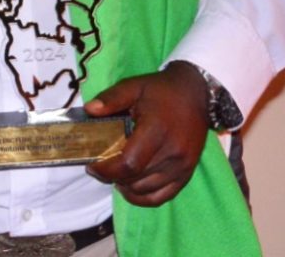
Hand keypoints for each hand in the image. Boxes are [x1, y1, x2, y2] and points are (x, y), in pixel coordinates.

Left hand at [84, 63, 210, 206]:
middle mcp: (173, 152)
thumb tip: (89, 110)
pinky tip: (130, 187)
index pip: (129, 163)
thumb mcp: (133, 86)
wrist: (195, 93)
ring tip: (114, 174)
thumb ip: (111, 98)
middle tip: (99, 167)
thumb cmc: (160, 90)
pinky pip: (163, 196)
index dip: (107, 170)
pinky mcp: (188, 173)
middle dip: (112, 177)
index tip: (92, 165)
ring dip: (126, 187)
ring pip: (147, 190)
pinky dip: (143, 197)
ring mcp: (183, 166)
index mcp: (157, 130)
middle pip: (136, 179)